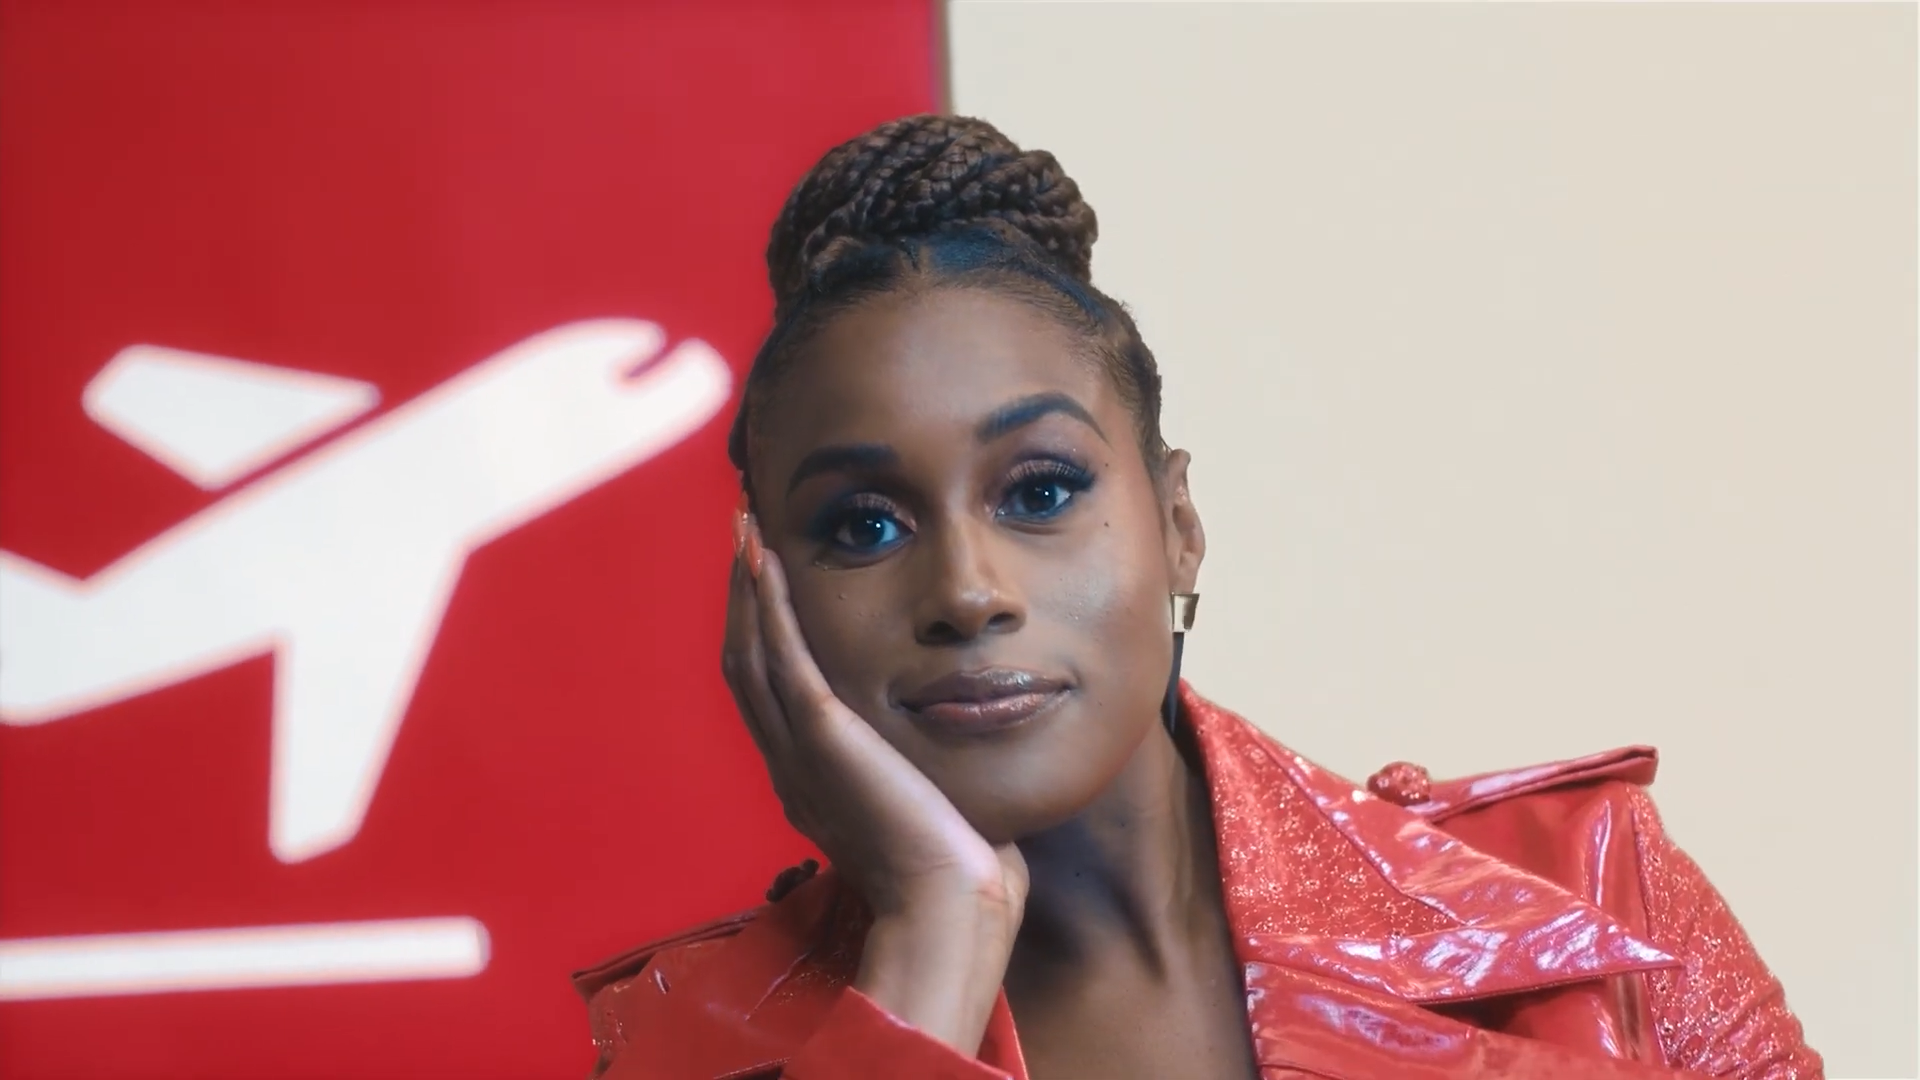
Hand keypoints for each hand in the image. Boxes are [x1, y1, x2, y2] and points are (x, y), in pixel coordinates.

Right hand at [722, 511, 1026, 1053]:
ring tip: (745, 530)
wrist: (950, 905)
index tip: (764, 584)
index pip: (768, 695)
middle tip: (741, 536)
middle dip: (741, 597)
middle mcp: (790, 767)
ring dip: (746, 589)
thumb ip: (918, 776)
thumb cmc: (956, 869)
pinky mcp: (824, 739)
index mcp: (809, 785)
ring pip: (751, 656)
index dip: (758, 635)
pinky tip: (766, 562)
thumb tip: (945, 758)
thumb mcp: (924, 809)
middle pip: (744, 666)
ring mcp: (799, 754)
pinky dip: (769, 607)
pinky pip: (782, 660)